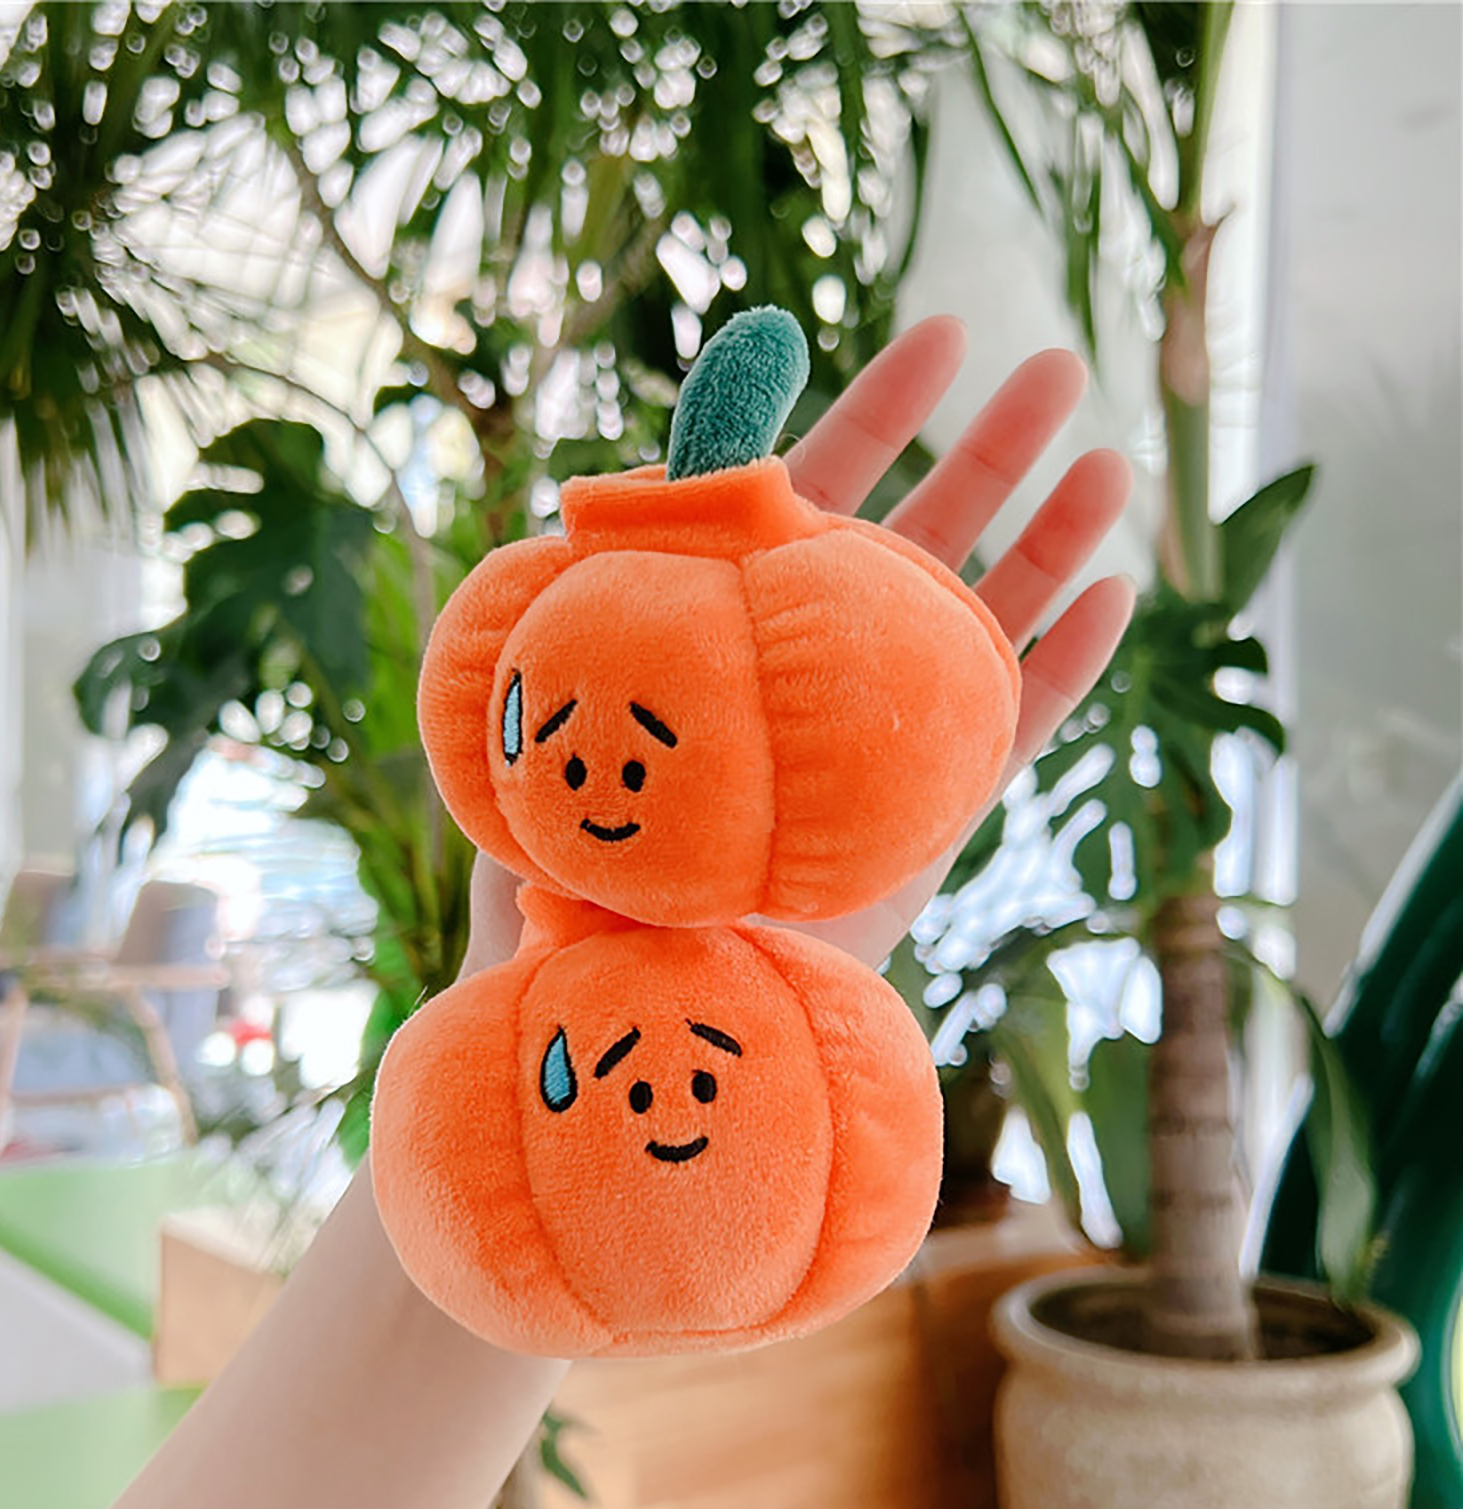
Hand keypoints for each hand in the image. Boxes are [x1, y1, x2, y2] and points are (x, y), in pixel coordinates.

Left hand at [462, 317, 1133, 977]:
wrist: (642, 996)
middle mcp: (819, 664)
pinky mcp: (927, 811)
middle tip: (1058, 363)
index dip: (879, 413)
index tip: (940, 337)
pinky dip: (1066, 664)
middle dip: (989, 447)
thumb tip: (585, 499)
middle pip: (922, 535)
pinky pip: (1012, 726)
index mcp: (743, 625)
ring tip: (1112, 459)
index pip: (820, 494)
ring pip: (984, 617)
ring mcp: (882, 733)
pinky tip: (1118, 593)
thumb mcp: (564, 715)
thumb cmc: (573, 869)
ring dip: (1051, 538)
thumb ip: (586, 607)